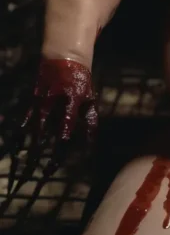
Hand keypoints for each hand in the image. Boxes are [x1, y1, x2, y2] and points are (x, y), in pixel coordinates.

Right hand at [3, 57, 97, 193]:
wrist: (64, 60)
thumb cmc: (81, 83)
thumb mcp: (90, 99)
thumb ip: (90, 121)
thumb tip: (90, 144)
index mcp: (70, 102)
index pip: (65, 128)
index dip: (61, 144)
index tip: (56, 162)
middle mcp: (52, 103)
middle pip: (44, 133)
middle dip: (40, 154)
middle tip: (38, 174)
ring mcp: (39, 102)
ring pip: (31, 130)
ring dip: (28, 149)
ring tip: (25, 171)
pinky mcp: (31, 102)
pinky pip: (23, 121)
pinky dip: (18, 136)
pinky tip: (14, 152)